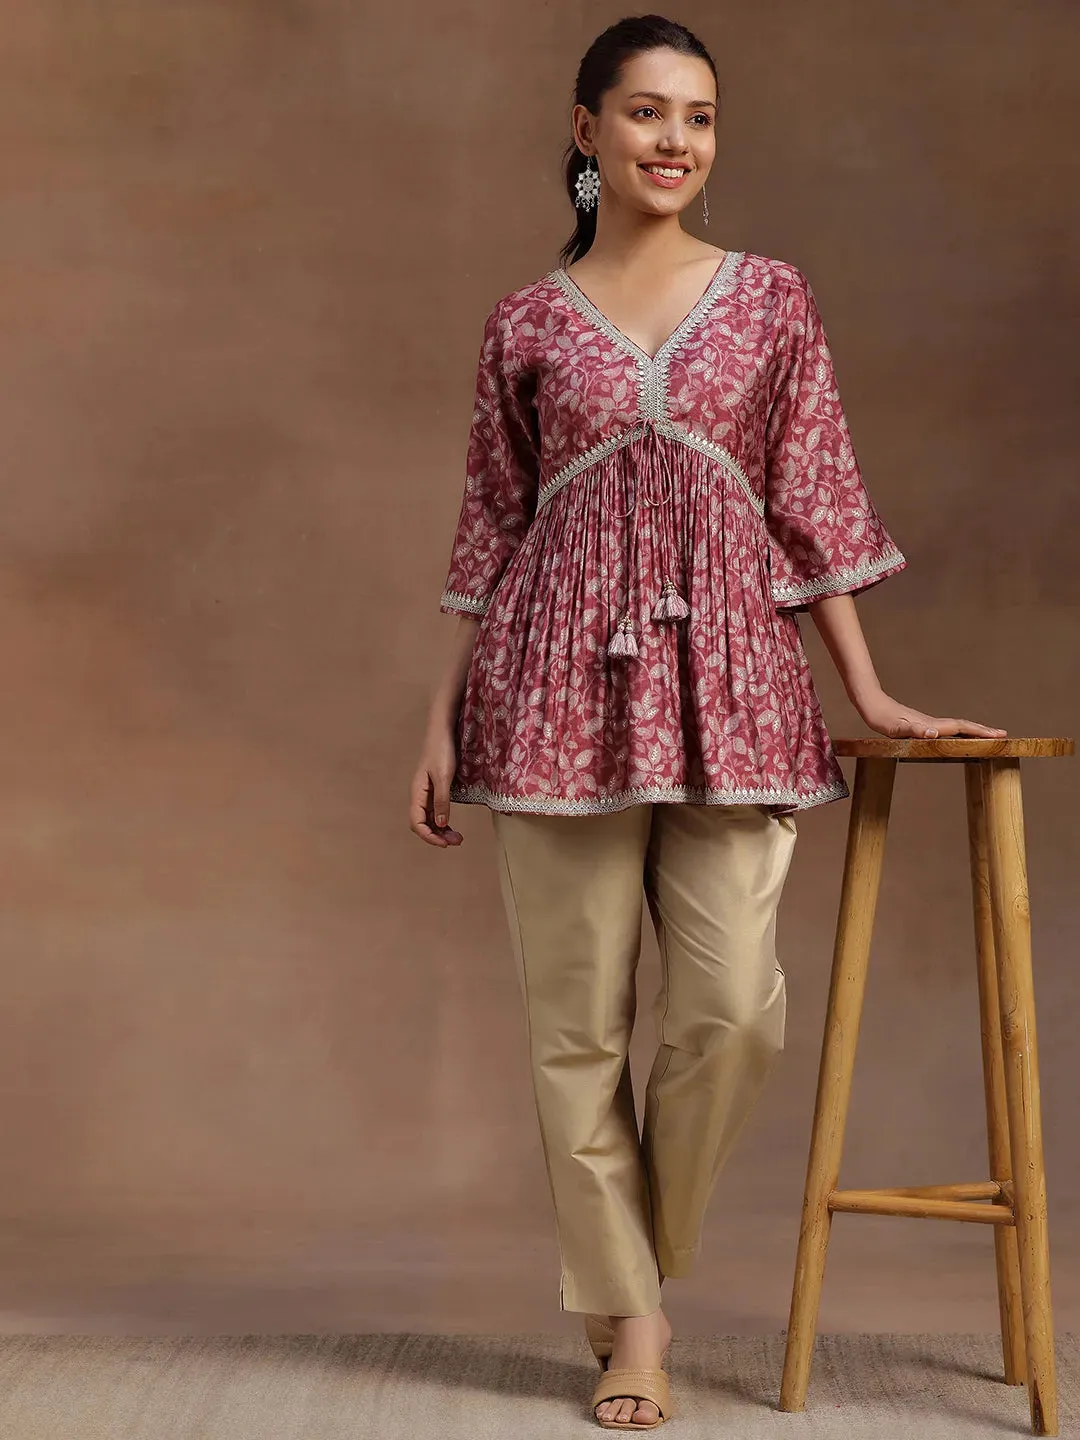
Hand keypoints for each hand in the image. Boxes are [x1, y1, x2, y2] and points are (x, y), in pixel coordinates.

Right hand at [409, 727, 463, 847]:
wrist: (442, 731)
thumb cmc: (441, 751)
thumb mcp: (444, 777)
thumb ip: (441, 800)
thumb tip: (441, 824)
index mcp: (417, 793)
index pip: (416, 822)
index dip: (429, 836)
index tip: (445, 843)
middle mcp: (419, 795)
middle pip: (422, 823)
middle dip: (437, 836)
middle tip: (457, 841)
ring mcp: (426, 792)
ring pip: (429, 818)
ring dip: (441, 830)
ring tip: (457, 837)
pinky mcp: (434, 788)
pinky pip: (435, 810)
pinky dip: (443, 820)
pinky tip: (451, 824)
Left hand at [854, 689, 1007, 740]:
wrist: (870, 702)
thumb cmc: (880, 717)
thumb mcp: (894, 728)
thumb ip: (914, 730)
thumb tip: (934, 733)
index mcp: (931, 725)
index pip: (961, 728)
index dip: (980, 732)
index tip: (999, 736)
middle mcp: (932, 723)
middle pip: (963, 726)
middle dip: (983, 731)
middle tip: (1002, 736)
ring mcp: (927, 723)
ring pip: (955, 727)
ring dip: (973, 731)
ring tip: (987, 736)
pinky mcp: (920, 724)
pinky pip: (944, 729)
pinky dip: (957, 733)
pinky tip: (957, 736)